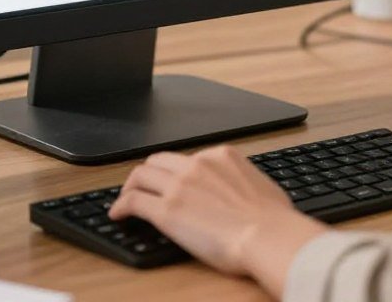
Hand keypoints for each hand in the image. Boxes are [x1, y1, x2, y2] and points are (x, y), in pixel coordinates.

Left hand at [108, 144, 324, 294]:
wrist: (267, 235)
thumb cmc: (273, 220)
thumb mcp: (261, 185)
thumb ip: (244, 182)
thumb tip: (245, 192)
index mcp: (221, 156)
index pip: (188, 158)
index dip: (176, 171)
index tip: (172, 182)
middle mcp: (197, 164)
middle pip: (159, 160)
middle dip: (149, 172)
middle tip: (143, 185)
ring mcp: (179, 185)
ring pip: (141, 174)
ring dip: (131, 185)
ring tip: (126, 197)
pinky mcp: (166, 210)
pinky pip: (134, 201)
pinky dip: (121, 205)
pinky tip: (118, 214)